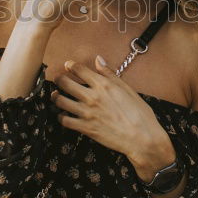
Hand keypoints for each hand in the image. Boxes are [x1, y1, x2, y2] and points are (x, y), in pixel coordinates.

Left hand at [51, 55, 171, 163]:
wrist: (142, 138)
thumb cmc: (139, 113)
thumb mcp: (127, 89)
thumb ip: (110, 74)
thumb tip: (98, 59)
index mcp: (103, 85)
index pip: (78, 69)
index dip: (70, 65)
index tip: (68, 65)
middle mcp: (92, 97)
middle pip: (64, 82)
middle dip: (58, 79)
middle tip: (58, 80)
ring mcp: (87, 113)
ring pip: (60, 101)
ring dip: (56, 97)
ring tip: (57, 96)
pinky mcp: (85, 128)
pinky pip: (65, 120)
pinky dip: (61, 116)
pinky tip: (64, 115)